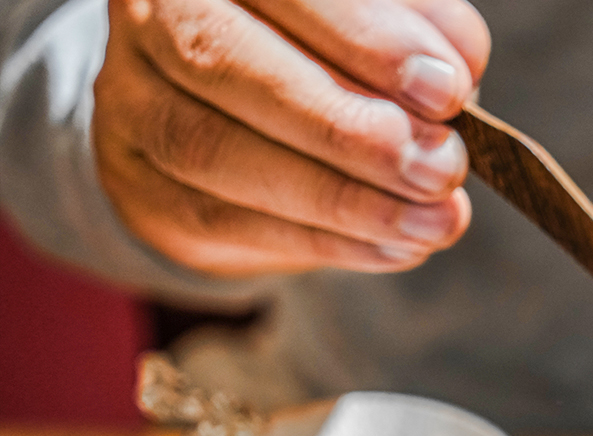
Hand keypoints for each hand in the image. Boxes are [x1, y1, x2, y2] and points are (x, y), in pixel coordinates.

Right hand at [94, 0, 488, 275]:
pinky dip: (323, 241)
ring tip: (433, 220)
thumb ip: (416, 28)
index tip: (446, 90)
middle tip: (441, 169)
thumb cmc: (327, 51)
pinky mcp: (140, 187)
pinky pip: (222, 220)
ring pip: (217, 150)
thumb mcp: (378, 24)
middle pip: (226, 62)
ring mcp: (131, 101)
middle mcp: (150, 15)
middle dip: (348, 127)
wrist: (235, 115)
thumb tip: (452, 73)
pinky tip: (395, 247)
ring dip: (343, 198)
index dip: (363, 36)